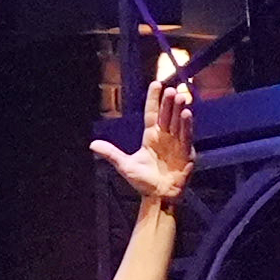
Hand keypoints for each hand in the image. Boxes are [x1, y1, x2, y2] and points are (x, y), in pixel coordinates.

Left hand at [92, 53, 196, 203]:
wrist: (158, 196)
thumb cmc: (143, 181)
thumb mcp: (125, 165)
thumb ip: (111, 153)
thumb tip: (92, 144)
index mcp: (150, 136)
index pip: (152, 113)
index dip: (153, 99)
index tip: (156, 83)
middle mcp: (164, 136)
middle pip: (166, 115)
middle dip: (168, 102)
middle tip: (170, 89)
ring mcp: (176, 143)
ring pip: (177, 122)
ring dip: (178, 109)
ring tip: (179, 96)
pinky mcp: (186, 152)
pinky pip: (186, 135)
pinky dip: (186, 125)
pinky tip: (186, 113)